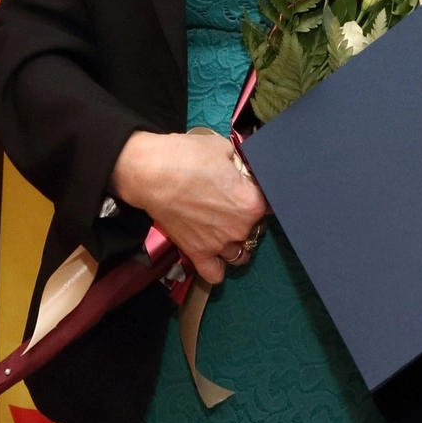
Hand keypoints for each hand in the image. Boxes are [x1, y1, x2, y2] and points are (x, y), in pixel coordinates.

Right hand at [110, 130, 267, 283]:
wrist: (152, 173)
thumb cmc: (189, 156)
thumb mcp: (224, 149)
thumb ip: (241, 165)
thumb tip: (243, 172)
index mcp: (252, 203)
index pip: (269, 203)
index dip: (257, 194)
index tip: (247, 187)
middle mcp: (240, 228)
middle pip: (255, 229)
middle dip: (246, 217)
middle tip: (229, 202)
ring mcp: (219, 245)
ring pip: (239, 255)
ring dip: (236, 243)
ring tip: (224, 229)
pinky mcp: (197, 254)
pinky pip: (215, 274)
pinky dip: (217, 268)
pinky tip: (214, 255)